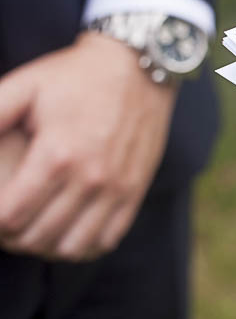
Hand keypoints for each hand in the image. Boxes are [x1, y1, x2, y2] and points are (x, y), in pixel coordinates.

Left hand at [0, 32, 177, 260]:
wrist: (139, 69)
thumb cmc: (74, 76)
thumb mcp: (25, 85)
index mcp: (57, 154)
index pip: (12, 214)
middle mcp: (90, 178)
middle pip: (39, 236)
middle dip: (12, 239)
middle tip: (5, 227)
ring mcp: (116, 188)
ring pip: (73, 246)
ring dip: (45, 248)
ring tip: (32, 234)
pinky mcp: (134, 192)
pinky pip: (106, 239)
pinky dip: (82, 247)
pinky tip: (66, 234)